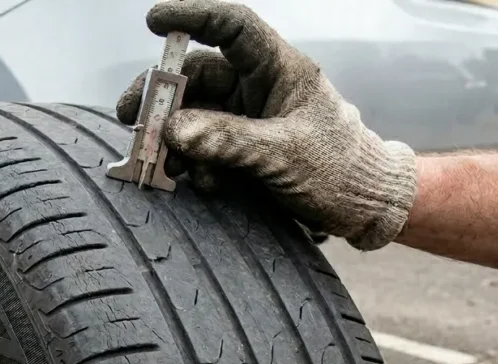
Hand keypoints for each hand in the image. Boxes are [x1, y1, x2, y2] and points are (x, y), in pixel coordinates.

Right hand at [116, 0, 417, 249]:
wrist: (365, 210)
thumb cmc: (343, 172)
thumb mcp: (285, 155)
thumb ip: (229, 141)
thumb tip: (174, 131)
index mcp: (280, 70)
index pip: (232, 26)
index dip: (191, 17)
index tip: (152, 22)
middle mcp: (259, 88)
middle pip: (197, 77)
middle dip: (162, 98)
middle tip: (132, 121)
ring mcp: (249, 120)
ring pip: (194, 116)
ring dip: (173, 139)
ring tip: (164, 166)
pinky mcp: (243, 151)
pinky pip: (203, 149)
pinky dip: (193, 164)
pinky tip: (200, 182)